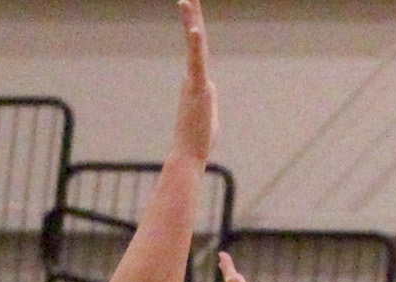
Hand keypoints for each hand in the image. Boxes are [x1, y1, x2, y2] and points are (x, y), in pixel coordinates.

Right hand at [170, 0, 216, 163]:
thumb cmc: (197, 141)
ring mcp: (194, 81)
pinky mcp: (198, 88)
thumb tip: (207, 92)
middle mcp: (194, 77)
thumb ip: (206, 98)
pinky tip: (194, 28)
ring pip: (194, 46)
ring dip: (190, 21)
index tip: (192, 10)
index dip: (195, 29)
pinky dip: (195, 45)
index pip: (198, 50)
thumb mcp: (206, 114)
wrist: (188, 155)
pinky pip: (197, 62)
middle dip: (192, 15)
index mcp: (197, 82)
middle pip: (195, 40)